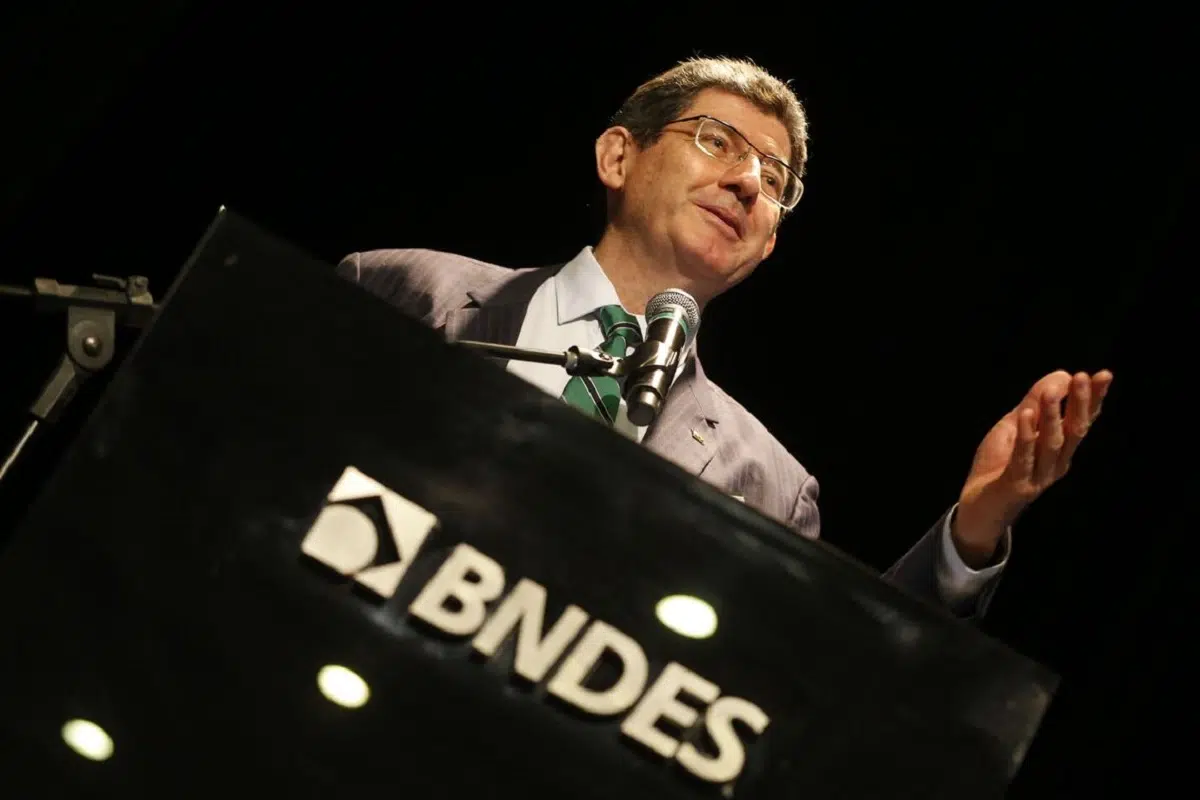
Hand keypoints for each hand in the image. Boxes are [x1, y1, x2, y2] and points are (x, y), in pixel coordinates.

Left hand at [952, 369, 1112, 567]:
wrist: (979, 506)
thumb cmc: (1000, 463)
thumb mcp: (1015, 426)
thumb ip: (1034, 403)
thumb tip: (1061, 375)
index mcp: (1060, 448)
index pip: (1082, 419)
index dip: (1094, 398)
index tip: (1104, 375)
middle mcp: (1057, 462)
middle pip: (1074, 430)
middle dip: (1080, 403)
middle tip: (1082, 377)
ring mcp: (1040, 475)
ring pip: (1051, 443)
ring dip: (1052, 416)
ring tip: (1050, 392)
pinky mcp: (1018, 484)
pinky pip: (1023, 458)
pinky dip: (1025, 437)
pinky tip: (1024, 416)